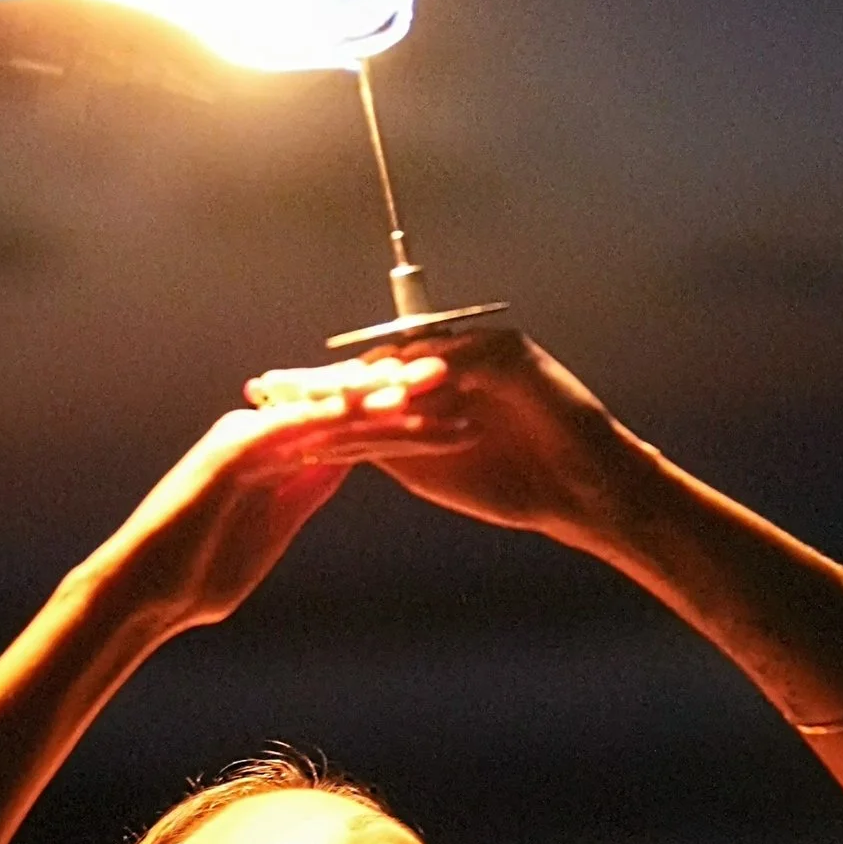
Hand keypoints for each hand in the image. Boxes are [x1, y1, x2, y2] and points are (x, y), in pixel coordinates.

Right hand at [108, 351, 457, 630]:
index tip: (457, 418)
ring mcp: (248, 437)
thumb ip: (305, 490)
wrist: (146, 592)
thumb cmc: (201, 573)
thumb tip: (345, 462)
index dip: (405, 423)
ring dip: (386, 400)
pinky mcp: (233, 452)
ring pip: (329, 412)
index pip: (352, 432)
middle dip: (407, 398)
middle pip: (348, 411)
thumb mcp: (272, 528)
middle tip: (467, 381)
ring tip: (440, 389)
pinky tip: (377, 406)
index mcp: (275, 452)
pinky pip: (294, 428)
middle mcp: (263, 432)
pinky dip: (335, 415)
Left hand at [252, 331, 635, 545]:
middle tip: (273, 386)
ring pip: (409, 359)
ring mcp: (476, 351)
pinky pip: (455, 360)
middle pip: (376, 363)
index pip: (364, 383)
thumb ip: (379, 442)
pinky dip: (422, 374)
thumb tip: (319, 438)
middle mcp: (447, 360)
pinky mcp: (507, 351)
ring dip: (365, 375)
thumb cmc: (508, 486)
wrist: (577, 492)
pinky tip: (387, 388)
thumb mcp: (425, 465)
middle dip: (325, 377)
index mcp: (427, 386)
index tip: (265, 402)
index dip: (316, 392)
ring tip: (319, 391)